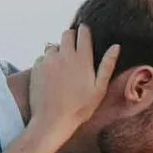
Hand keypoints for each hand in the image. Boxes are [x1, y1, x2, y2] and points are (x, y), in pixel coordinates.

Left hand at [26, 26, 117, 148]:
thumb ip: (107, 65)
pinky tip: (51, 77)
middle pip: (66, 34)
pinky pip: (42, 58)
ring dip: (58, 52)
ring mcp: (48, 60)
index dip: (84, 32)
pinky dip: (47, 63)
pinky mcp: (36, 67)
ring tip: (62, 68)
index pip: (83, 32)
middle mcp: (64, 55)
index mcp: (82, 58)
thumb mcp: (99, 89)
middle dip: (71, 38)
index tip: (85, 36)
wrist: (52, 121)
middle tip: (74, 52)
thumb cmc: (80, 108)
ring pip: (53, 46)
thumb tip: (116, 46)